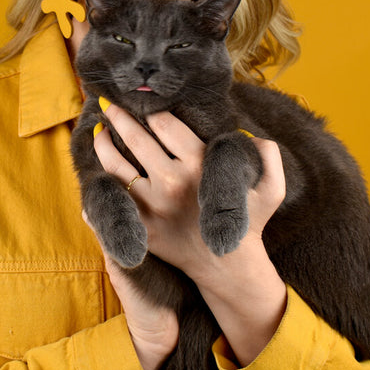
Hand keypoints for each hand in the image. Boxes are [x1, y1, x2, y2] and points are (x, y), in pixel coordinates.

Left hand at [94, 102, 288, 365]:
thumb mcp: (271, 186)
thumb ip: (266, 153)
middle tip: (109, 104)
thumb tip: (248, 132)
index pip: (166, 125)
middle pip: (137, 138)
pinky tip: (98, 168)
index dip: (153, 110)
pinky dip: (101, 182)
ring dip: (103, 144)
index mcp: (200, 164)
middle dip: (120, 117)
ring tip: (99, 130)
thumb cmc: (249, 220)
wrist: (229, 265)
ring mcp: (153, 205)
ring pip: (117, 165)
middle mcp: (173, 181)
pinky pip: (113, 199)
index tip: (145, 103)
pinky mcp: (141, 226)